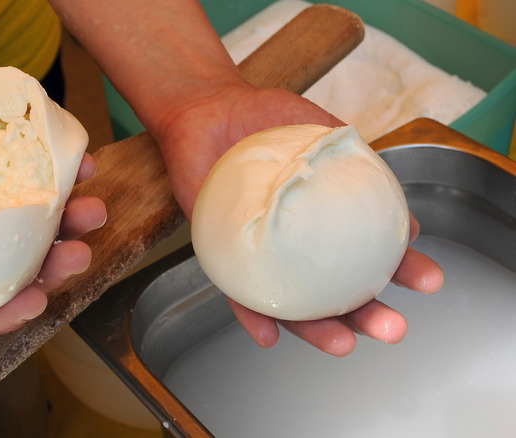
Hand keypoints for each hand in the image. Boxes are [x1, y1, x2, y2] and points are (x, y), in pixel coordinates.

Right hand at [0, 86, 105, 338]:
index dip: (12, 311)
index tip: (35, 302)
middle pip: (30, 266)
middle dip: (58, 266)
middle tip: (77, 255)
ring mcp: (7, 205)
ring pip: (50, 223)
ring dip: (76, 220)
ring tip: (92, 210)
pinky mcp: (17, 169)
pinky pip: (52, 174)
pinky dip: (73, 171)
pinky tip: (86, 166)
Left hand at [154, 82, 444, 355]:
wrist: (207, 110)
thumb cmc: (264, 120)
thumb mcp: (320, 131)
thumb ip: (354, 162)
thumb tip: (395, 201)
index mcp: (326, 219)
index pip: (369, 251)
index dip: (401, 270)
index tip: (429, 281)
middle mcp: (297, 243)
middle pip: (337, 291)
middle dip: (369, 316)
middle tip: (393, 329)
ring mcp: (262, 252)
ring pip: (294, 304)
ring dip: (319, 329)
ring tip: (344, 344)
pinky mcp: (224, 256)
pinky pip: (238, 294)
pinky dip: (254, 317)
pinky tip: (269, 337)